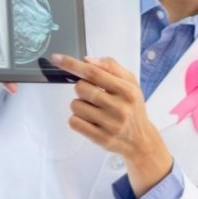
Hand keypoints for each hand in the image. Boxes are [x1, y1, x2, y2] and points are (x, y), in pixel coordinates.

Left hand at [50, 54, 171, 195]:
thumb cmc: (132, 108)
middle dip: (82, 88)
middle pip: (81, 88)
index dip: (72, 64)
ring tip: (95, 110)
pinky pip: (74, 122)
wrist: (140, 140)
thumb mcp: (130, 83)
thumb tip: (88, 60)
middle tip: (94, 95)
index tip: (57, 58)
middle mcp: (119, 108)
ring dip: (80, 105)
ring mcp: (110, 125)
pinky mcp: (100, 138)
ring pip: (75, 105)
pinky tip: (90, 121)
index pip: (94, 72)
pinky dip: (78, 119)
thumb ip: (111, 67)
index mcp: (127, 91)